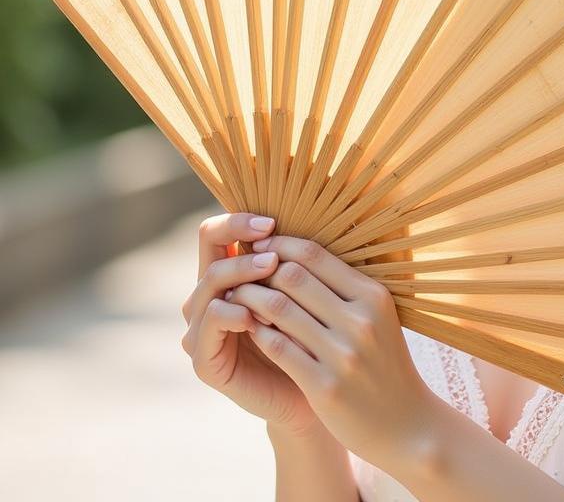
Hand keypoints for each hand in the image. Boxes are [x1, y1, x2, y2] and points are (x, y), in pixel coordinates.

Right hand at [180, 212, 325, 438]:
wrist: (312, 398)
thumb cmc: (314, 337)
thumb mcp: (307, 292)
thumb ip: (296, 260)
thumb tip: (308, 213)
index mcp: (231, 274)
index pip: (218, 232)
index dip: (240, 220)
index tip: (273, 223)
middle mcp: (210, 296)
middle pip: (208, 248)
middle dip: (240, 242)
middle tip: (272, 253)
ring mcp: (202, 328)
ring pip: (208, 284)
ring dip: (240, 274)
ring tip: (271, 271)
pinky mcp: (204, 361)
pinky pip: (209, 326)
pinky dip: (232, 314)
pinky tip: (257, 316)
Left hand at [227, 232, 436, 470]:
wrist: (406, 425)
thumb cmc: (385, 364)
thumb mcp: (379, 317)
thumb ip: (347, 289)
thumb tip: (300, 256)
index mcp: (373, 296)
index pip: (315, 255)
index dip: (281, 245)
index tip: (260, 245)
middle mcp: (360, 320)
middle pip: (293, 277)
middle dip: (260, 269)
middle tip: (241, 270)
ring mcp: (343, 354)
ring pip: (279, 310)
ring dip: (250, 299)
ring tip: (235, 297)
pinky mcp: (325, 386)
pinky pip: (278, 349)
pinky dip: (258, 334)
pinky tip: (249, 329)